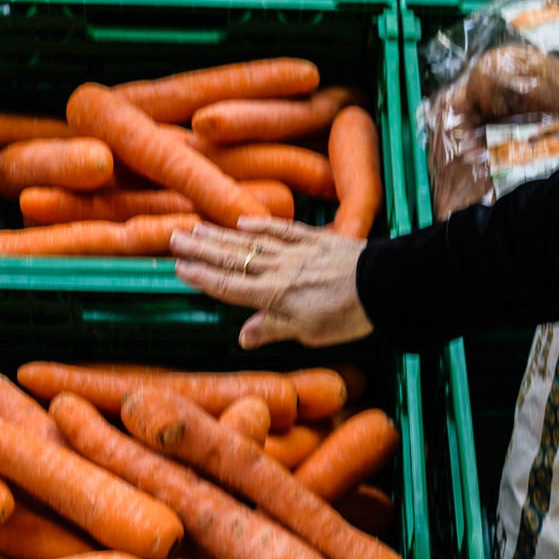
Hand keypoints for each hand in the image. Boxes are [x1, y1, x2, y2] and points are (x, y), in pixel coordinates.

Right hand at [170, 217, 374, 349]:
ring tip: (196, 226)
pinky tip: (243, 223)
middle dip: (201, 249)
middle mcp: (279, 270)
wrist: (384, 285)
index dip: (202, 278)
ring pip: (251, 242)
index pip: (229, 286)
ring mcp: (296, 252)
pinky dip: (261, 226)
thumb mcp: (310, 333)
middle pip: (233, 259)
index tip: (178, 267)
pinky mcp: (316, 241)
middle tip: (174, 237)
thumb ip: (274, 329)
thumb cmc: (348, 315)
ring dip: (221, 235)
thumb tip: (243, 336)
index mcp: (274, 296)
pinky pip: (282, 231)